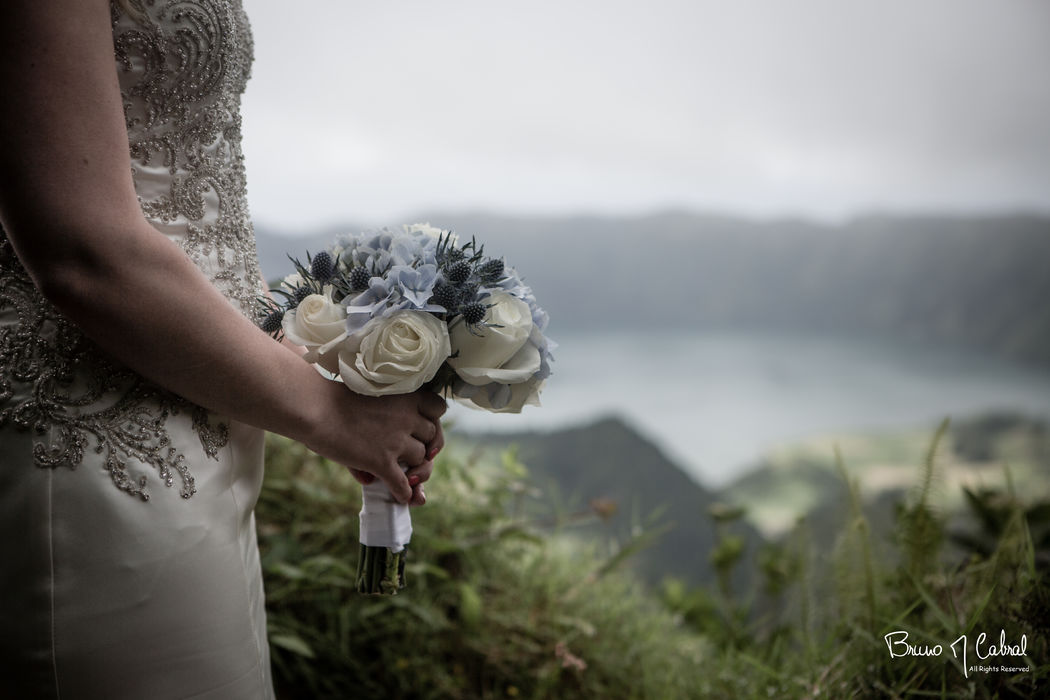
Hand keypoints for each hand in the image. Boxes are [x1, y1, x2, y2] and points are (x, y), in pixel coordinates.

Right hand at [306, 383, 446, 504]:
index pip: (438, 408)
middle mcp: (407, 417)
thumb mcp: (369, 404)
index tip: (423, 430)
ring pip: (419, 461)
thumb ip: (382, 430)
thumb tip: (374, 476)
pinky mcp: (381, 461)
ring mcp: (395, 440)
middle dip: (426, 449)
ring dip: (415, 470)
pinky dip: (403, 493)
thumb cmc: (333, 399)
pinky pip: (401, 484)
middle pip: (431, 438)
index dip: (433, 422)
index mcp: (407, 396)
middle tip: (414, 458)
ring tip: (407, 477)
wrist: (314, 406)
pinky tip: (401, 498)